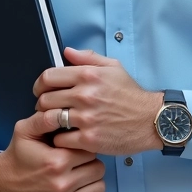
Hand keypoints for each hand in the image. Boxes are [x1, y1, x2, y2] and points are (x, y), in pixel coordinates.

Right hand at [0, 109, 105, 191]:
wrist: (3, 184)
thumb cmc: (18, 156)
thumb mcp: (25, 130)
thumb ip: (46, 118)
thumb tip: (63, 110)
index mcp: (57, 162)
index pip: (90, 150)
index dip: (85, 146)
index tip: (76, 147)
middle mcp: (62, 185)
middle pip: (98, 169)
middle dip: (90, 162)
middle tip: (78, 161)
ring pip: (99, 188)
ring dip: (93, 181)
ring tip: (80, 175)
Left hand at [34, 47, 164, 155]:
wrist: (151, 120)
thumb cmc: (132, 96)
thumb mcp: (113, 68)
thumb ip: (88, 57)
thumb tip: (67, 52)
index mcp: (88, 75)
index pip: (48, 77)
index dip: (40, 85)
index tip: (41, 91)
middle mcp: (85, 95)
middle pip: (45, 100)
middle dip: (43, 105)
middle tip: (49, 110)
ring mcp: (86, 118)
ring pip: (50, 120)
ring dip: (50, 123)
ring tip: (57, 124)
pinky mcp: (90, 139)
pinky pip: (61, 140)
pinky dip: (61, 140)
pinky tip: (69, 137)